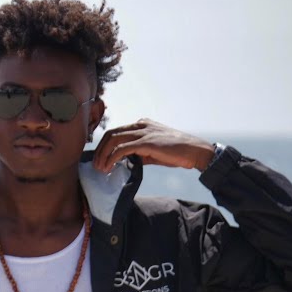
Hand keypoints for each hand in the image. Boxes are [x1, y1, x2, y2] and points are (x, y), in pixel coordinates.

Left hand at [91, 118, 214, 172]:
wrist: (195, 151)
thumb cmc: (176, 152)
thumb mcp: (153, 150)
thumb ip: (138, 152)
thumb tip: (123, 161)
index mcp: (142, 123)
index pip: (116, 131)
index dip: (104, 145)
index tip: (99, 159)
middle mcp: (141, 124)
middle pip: (111, 134)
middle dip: (100, 150)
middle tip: (96, 165)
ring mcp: (144, 131)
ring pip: (113, 139)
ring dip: (103, 154)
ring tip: (100, 168)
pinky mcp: (147, 142)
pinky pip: (122, 148)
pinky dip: (112, 157)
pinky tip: (109, 167)